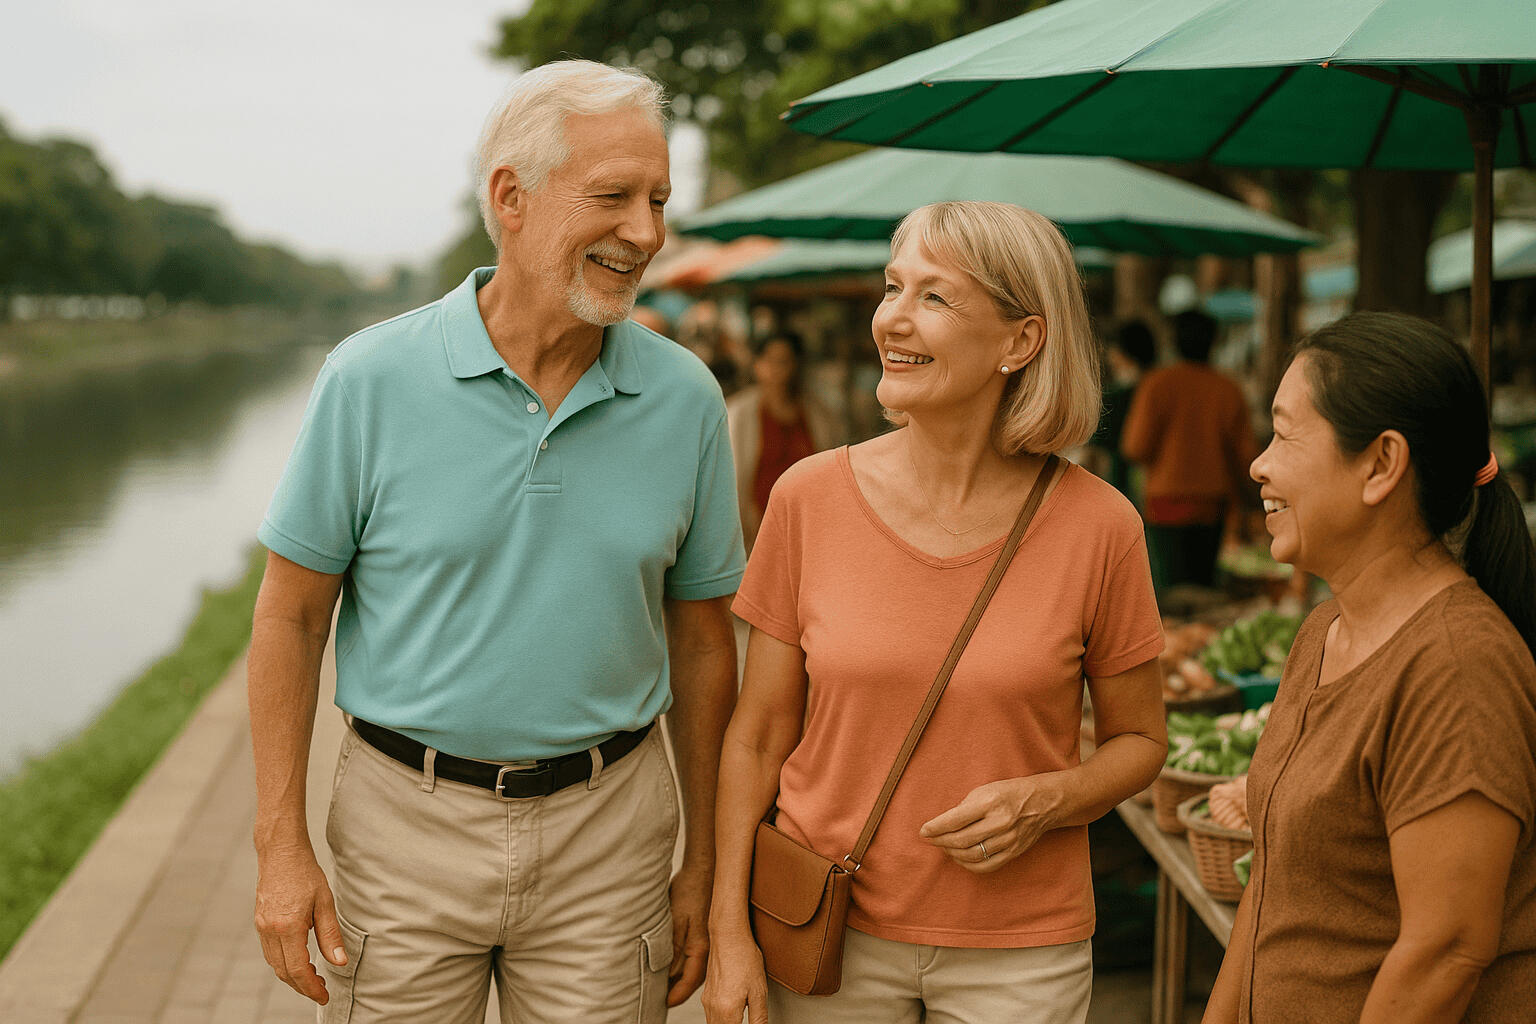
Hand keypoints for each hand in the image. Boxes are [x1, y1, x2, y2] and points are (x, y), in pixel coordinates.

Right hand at [253, 841, 346, 1004]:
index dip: (310, 988)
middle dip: (302, 986)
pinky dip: (283, 962)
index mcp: (287, 927)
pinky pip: (270, 951)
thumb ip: (330, 935)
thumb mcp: (325, 902)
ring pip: (274, 963)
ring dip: (292, 976)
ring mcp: (261, 926)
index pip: (297, 970)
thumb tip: (339, 962)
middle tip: (321, 990)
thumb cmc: (305, 873)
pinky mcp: (259, 922)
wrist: (281, 852)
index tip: (324, 995)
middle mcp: (270, 930)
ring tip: (313, 977)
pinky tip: (299, 959)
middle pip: (283, 972)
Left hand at [667, 860, 712, 1005]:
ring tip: (665, 985)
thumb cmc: (689, 891)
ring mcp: (709, 942)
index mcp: (700, 949)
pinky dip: (685, 965)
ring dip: (681, 978)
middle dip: (677, 989)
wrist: (703, 870)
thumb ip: (671, 949)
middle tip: (660, 998)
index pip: (688, 982)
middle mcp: (708, 949)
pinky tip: (675, 965)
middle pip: (692, 978)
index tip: (664, 1003)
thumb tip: (666, 974)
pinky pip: (696, 957)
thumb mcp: (674, 921)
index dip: (675, 995)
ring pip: (694, 969)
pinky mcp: (706, 934)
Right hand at [701, 925, 769, 1023]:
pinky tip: (731, 1014)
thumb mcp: (759, 992)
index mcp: (727, 1011)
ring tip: (740, 1020)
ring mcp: (707, 1001)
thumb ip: (759, 1018)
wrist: (728, 936)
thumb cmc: (744, 958)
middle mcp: (713, 1009)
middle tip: (747, 1021)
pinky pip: (710, 1016)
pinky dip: (720, 1021)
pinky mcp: (706, 994)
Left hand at [919, 775, 1059, 874]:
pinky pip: (987, 866)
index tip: (923, 831)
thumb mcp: (984, 790)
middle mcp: (1000, 822)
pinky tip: (960, 858)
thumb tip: (941, 825)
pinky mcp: (1014, 852)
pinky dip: (969, 865)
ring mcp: (1009, 839)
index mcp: (990, 802)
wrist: (1042, 802)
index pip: (955, 819)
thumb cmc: (1008, 792)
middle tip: (930, 839)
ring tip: (944, 847)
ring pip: (973, 855)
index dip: (935, 828)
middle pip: (962, 840)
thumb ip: (964, 808)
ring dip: (952, 853)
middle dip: (941, 841)